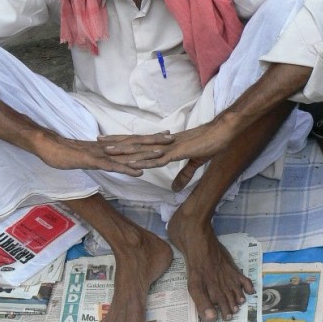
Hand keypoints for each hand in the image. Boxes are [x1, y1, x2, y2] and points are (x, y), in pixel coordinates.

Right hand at [39, 129, 174, 176]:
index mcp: (107, 146)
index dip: (148, 138)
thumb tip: (111, 158)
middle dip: (153, 141)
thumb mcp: (87, 155)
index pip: (131, 140)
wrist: (47, 146)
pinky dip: (126, 168)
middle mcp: (107, 148)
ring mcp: (101, 154)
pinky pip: (112, 166)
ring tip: (162, 154)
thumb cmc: (65, 152)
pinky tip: (138, 172)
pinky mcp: (93, 162)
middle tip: (172, 138)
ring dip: (144, 154)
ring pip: (126, 154)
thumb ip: (100, 156)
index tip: (164, 136)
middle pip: (134, 143)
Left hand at [99, 119, 234, 187]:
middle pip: (136, 142)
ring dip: (125, 151)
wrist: (224, 132)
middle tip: (98, 141)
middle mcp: (164, 143)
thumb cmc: (211, 143)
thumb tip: (175, 189)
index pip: (141, 141)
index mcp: (166, 143)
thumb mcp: (195, 162)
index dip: (125, 141)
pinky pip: (158, 158)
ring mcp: (170, 146)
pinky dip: (145, 161)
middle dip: (117, 142)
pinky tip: (133, 164)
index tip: (111, 141)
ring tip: (107, 151)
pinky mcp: (178, 152)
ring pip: (142, 149)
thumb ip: (183, 175)